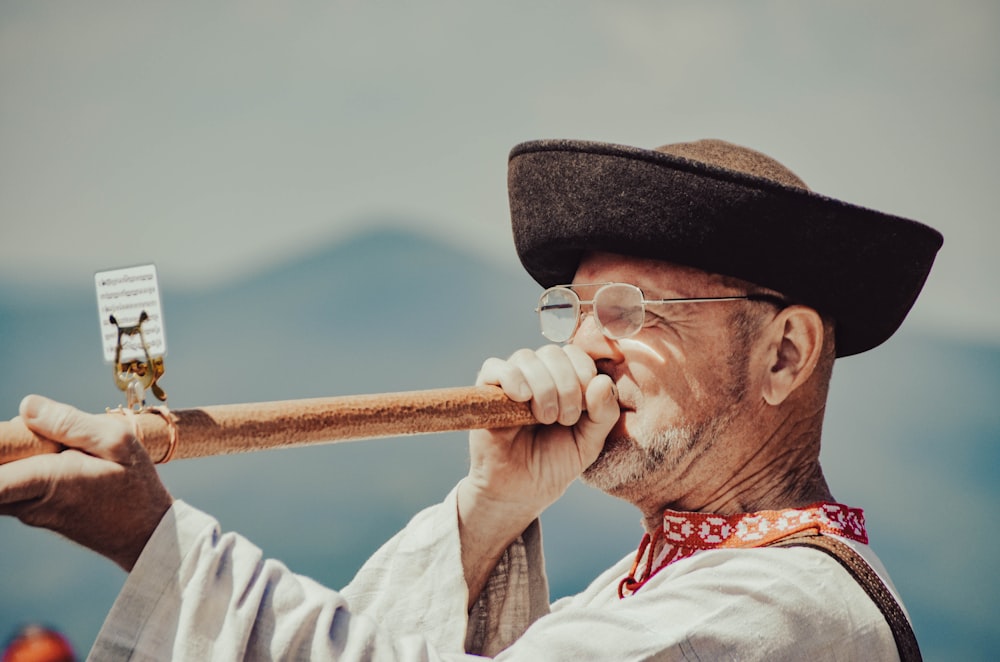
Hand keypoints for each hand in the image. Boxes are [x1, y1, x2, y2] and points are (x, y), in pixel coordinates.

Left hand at [0, 395, 173, 570]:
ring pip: (0, 481)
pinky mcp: (33, 515)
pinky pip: (10, 489)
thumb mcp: (118, 441)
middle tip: (33, 434)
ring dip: (13, 459)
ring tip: (56, 446)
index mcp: (49, 481)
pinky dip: (21, 470)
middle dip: (5, 448)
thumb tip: (25, 405)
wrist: (145, 533)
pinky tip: (58, 460)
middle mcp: (30, 503)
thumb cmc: (135, 485)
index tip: (6, 438)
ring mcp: (28, 513)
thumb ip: (69, 422)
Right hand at [457, 345, 618, 604]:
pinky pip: (494, 367)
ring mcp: (511, 382)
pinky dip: (511, 378)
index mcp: (564, 380)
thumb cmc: (555, 464)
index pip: (576, 354)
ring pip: (526, 358)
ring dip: (543, 386)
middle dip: (567, 385)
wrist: (520, 491)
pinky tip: (523, 399)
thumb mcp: (590, 442)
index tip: (586, 409)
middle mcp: (537, 375)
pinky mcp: (486, 393)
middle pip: (553, 353)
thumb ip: (604, 414)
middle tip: (566, 419)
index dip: (585, 373)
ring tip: (545, 418)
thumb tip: (602, 381)